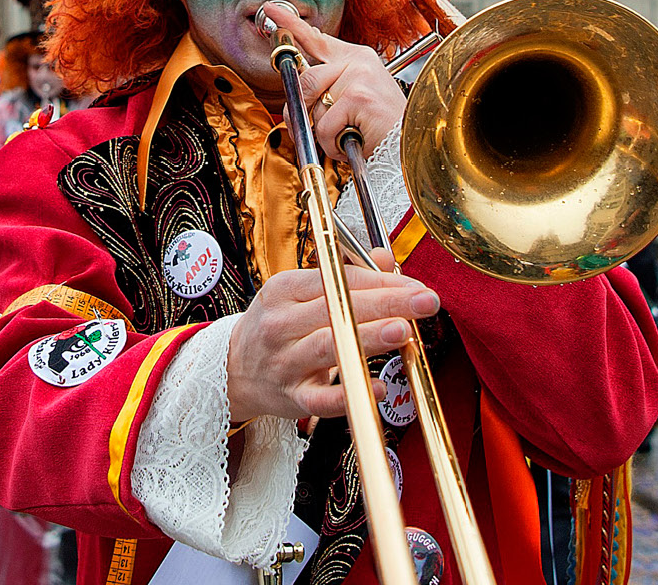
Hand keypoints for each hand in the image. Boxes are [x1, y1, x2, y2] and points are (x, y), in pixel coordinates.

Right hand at [225, 265, 437, 422]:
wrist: (232, 371)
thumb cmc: (275, 328)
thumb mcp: (299, 293)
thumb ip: (346, 276)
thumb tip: (386, 258)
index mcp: (285, 289)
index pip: (339, 279)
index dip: (382, 281)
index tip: (416, 286)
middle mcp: (282, 323)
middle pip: (337, 307)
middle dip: (386, 302)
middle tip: (425, 301)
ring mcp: (285, 361)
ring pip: (330, 345)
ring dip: (368, 338)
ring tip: (402, 331)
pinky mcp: (292, 397)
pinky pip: (321, 399)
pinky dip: (349, 394)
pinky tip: (377, 389)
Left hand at [261, 3, 404, 161]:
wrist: (411, 143)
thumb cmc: (380, 125)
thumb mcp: (354, 97)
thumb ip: (328, 87)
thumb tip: (296, 91)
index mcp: (356, 57)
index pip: (317, 38)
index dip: (291, 24)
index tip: (271, 10)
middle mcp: (359, 61)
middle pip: (306, 80)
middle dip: (303, 111)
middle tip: (318, 128)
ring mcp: (359, 77)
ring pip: (313, 106)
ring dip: (323, 132)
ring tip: (347, 134)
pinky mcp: (359, 97)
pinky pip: (325, 126)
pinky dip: (333, 143)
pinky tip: (353, 141)